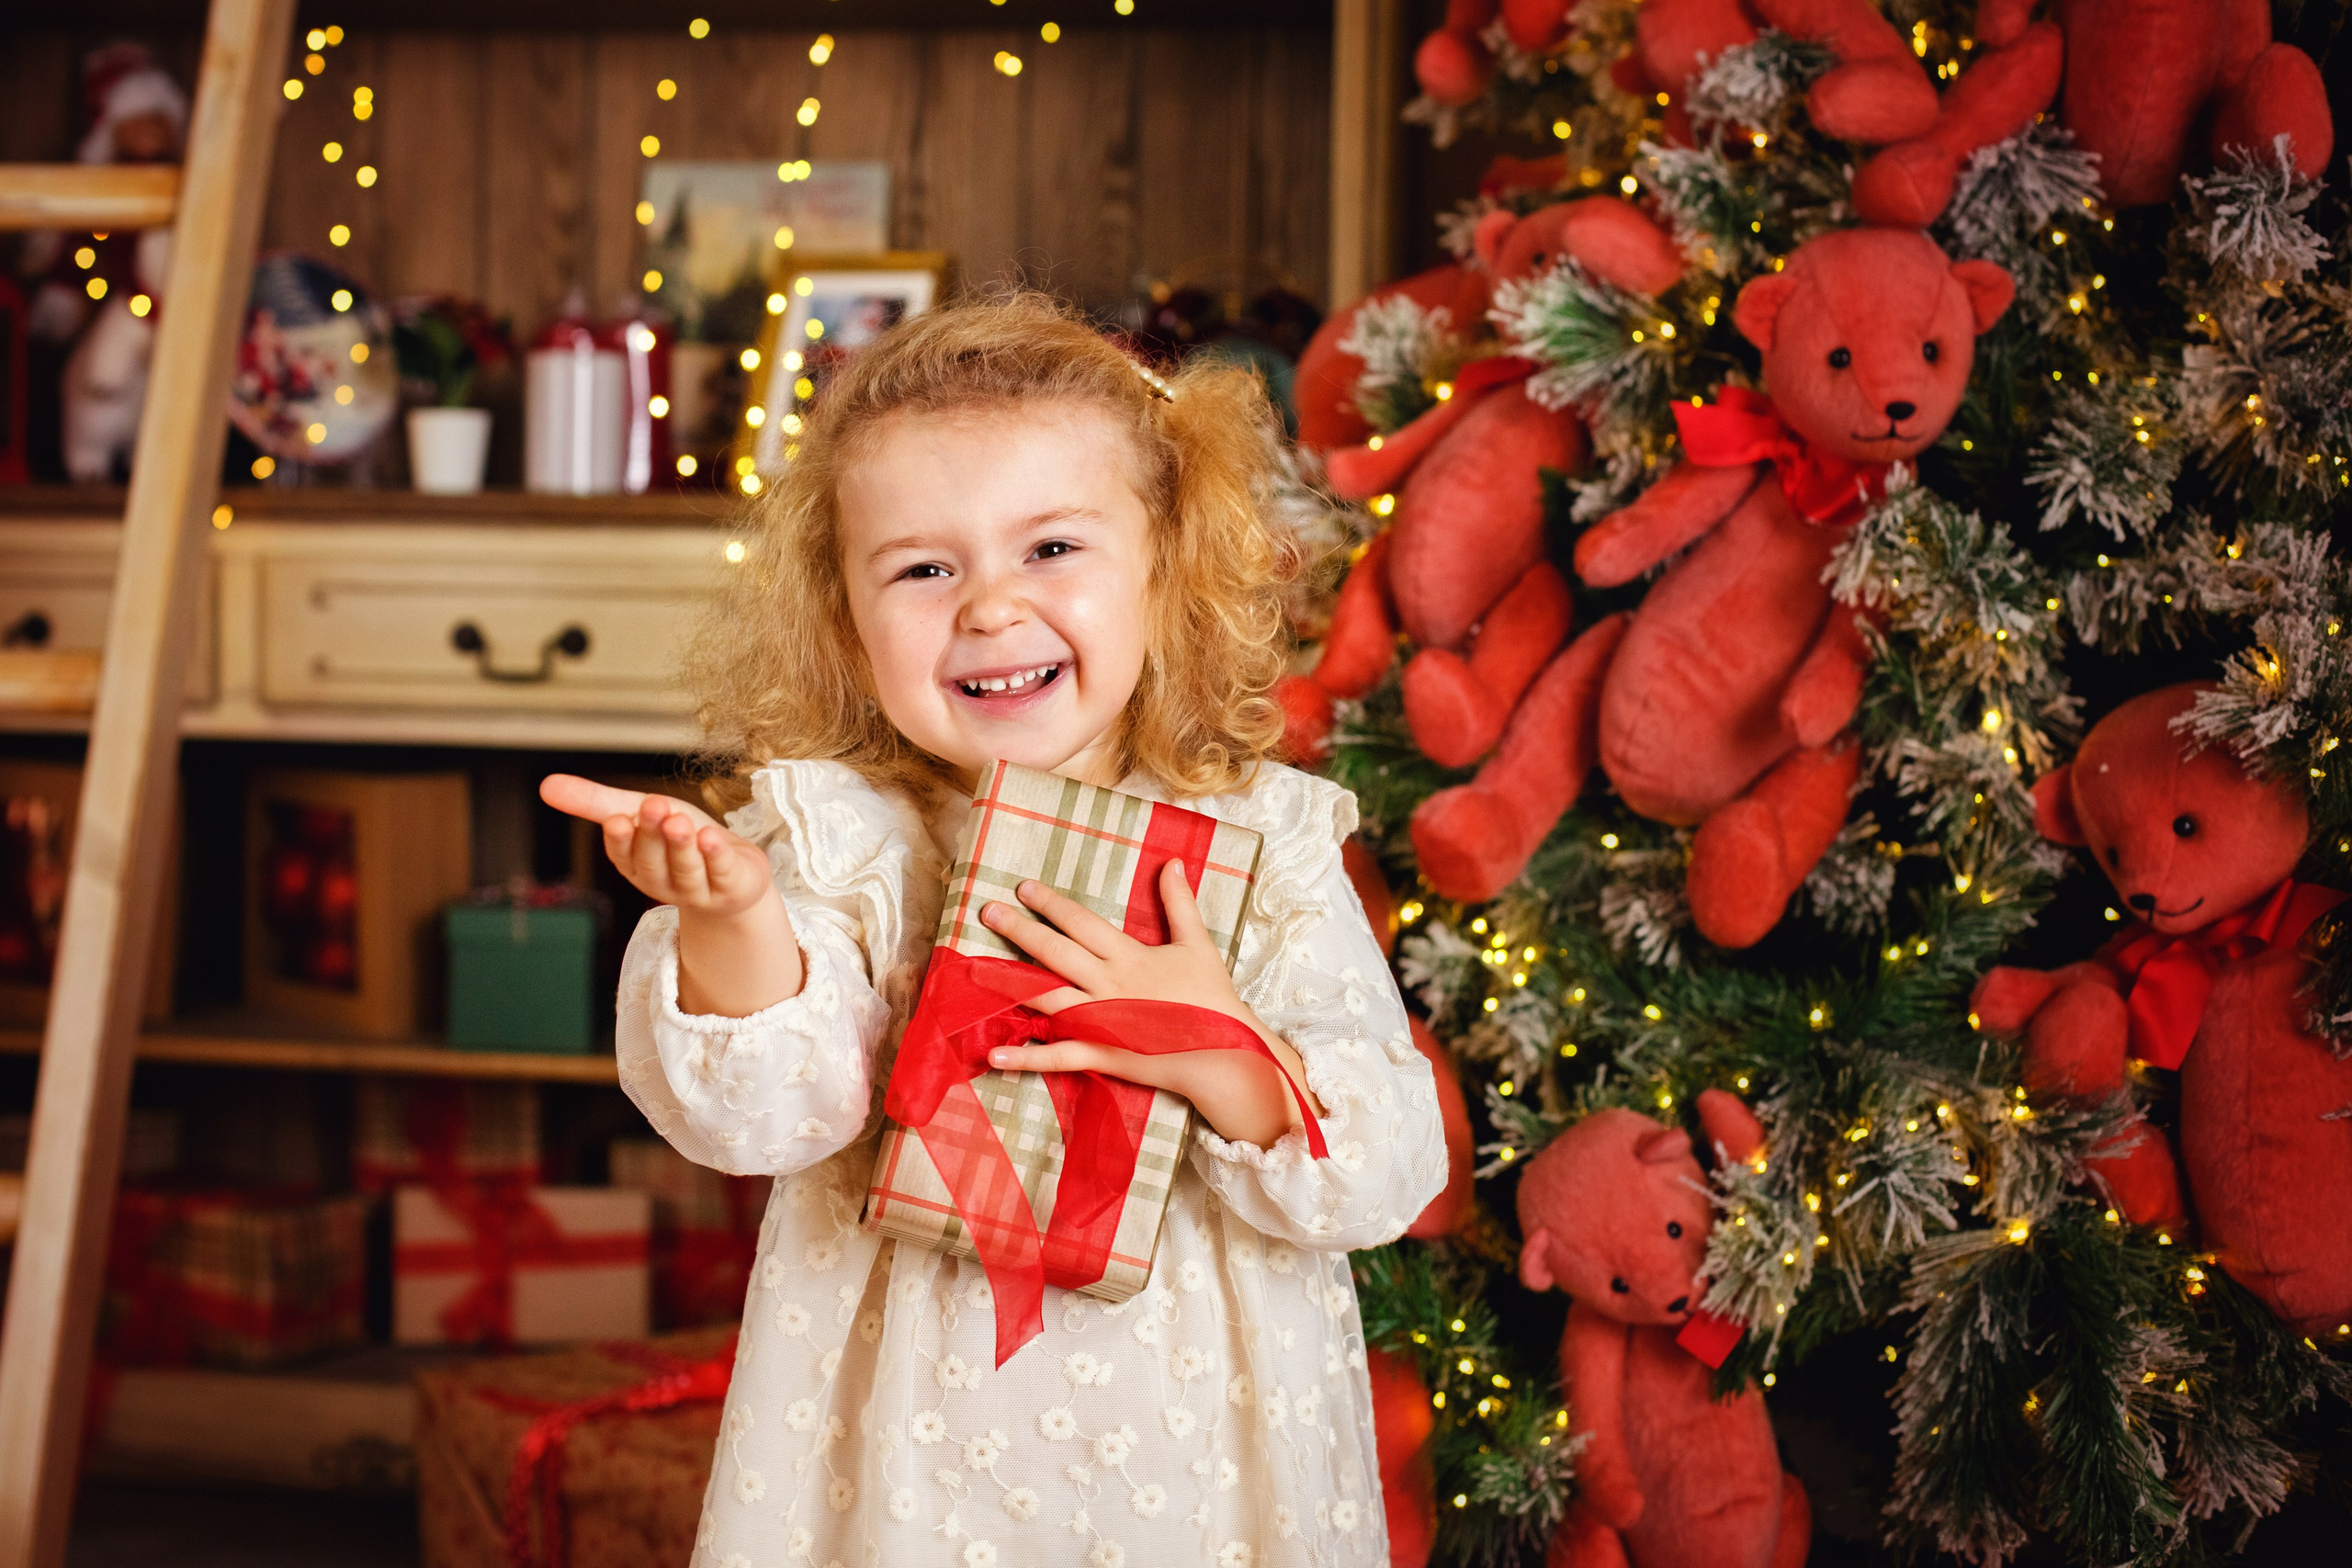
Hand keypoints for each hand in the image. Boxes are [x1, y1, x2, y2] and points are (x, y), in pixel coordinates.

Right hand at [540, 773, 798, 1015]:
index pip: (624, 854)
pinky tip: (713, 839)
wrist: (733, 874)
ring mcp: (697, 889)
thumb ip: (596, 802)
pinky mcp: (730, 888)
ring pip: (686, 870)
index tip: (617, 819)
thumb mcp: (639, 812)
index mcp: (636, 864)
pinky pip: (722, 873)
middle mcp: (662, 880)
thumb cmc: (681, 839)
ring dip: (682, 845)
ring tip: (680, 821)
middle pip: (653, 860)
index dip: (622, 839)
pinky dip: (717, 857)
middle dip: (653, 834)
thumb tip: (544, 785)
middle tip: (654, 806)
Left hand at [978, 860, 1324, 1148]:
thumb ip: (1179, 904)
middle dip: (1020, 930)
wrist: (1225, 1054)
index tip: (1023, 889)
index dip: (1052, 906)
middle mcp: (1109, 985)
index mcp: (1129, 956)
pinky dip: (1026, 1058)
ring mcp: (1101, 1022)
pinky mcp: (1101, 1054)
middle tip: (988, 912)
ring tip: (976, 970)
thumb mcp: (1198, 944)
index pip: (1082, 924)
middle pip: (1056, 954)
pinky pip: (1058, 1057)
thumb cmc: (1212, 998)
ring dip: (1010, 984)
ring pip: (1048, 998)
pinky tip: (994, 1053)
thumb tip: (1171, 863)